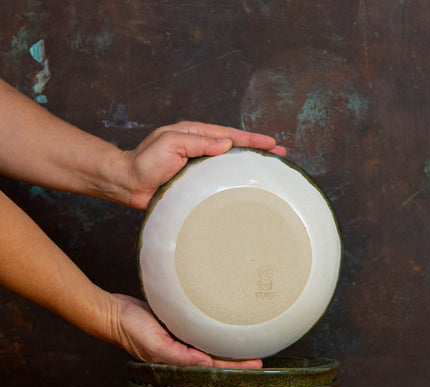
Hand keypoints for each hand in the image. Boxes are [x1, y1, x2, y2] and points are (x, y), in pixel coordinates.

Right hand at [109, 293, 261, 367]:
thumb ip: (179, 356)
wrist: (114, 312)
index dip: (235, 366)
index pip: (213, 366)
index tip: (257, 363)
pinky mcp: (177, 324)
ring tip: (247, 341)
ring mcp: (180, 338)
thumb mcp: (155, 345)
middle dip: (237, 357)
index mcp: (179, 360)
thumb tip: (206, 366)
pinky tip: (222, 326)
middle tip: (260, 353)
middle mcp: (183, 350)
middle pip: (215, 356)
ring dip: (226, 344)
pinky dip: (212, 330)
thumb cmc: (131, 329)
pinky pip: (199, 329)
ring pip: (209, 343)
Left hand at [121, 121, 286, 208]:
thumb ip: (198, 142)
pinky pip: (220, 182)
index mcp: (196, 135)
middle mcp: (201, 149)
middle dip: (258, 150)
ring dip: (250, 166)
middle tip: (281, 154)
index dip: (252, 140)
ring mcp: (199, 167)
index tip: (272, 143)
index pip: (230, 135)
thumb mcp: (170, 143)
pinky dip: (235, 183)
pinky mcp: (196, 184)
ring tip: (271, 170)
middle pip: (236, 148)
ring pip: (230, 165)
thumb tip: (226, 144)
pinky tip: (246, 189)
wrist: (128, 184)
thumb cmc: (145, 161)